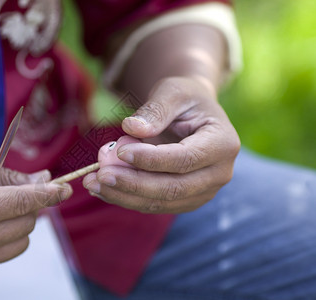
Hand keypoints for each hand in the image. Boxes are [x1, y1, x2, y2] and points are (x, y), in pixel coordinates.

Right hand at [0, 150, 70, 282]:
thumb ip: (6, 175)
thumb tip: (43, 181)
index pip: (24, 203)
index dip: (49, 194)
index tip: (65, 188)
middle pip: (27, 224)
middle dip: (28, 204)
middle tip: (11, 190)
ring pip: (20, 242)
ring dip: (18, 222)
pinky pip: (2, 254)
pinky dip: (1, 238)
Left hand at [83, 76, 239, 213]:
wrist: (191, 113)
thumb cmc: (183, 98)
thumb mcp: (172, 91)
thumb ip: (155, 109)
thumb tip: (132, 128)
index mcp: (223, 144)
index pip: (185, 159)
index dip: (150, 159)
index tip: (119, 153)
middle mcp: (220, 173)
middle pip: (173, 188)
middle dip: (132, 184)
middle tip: (99, 176)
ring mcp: (204, 191)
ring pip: (161, 202)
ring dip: (124, 195)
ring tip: (92, 183)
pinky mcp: (186, 199)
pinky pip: (155, 204)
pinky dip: (127, 198)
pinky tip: (103, 188)